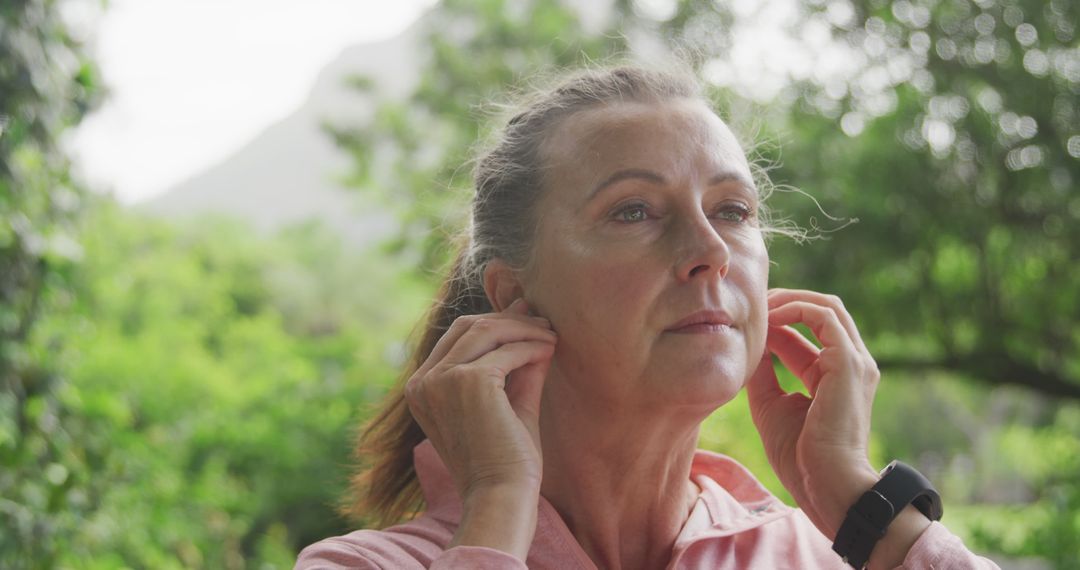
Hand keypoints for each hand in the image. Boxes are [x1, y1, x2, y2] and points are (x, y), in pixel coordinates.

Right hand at [404, 298, 555, 558]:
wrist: (501, 498)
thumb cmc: (505, 460)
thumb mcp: (508, 400)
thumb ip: (516, 362)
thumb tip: (530, 319)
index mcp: (421, 389)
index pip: (457, 338)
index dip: (495, 323)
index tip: (527, 318)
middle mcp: (423, 381)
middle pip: (469, 326)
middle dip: (509, 320)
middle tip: (542, 322)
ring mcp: (442, 379)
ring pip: (488, 330)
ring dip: (523, 328)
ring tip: (550, 335)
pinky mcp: (468, 381)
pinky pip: (508, 350)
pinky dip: (532, 345)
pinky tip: (551, 349)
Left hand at [745, 289, 880, 538]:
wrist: (825, 483)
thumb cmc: (800, 456)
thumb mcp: (770, 405)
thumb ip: (763, 374)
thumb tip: (750, 346)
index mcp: (833, 374)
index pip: (807, 331)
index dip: (775, 319)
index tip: (745, 320)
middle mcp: (849, 363)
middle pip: (821, 311)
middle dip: (785, 300)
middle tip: (751, 302)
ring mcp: (854, 361)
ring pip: (826, 306)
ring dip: (789, 300)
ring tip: (758, 306)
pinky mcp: (848, 362)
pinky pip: (824, 316)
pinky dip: (795, 309)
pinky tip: (768, 319)